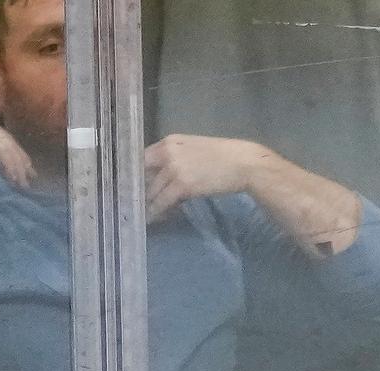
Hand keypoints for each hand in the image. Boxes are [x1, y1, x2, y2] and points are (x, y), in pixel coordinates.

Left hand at [143, 134, 266, 220]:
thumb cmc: (225, 157)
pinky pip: (163, 201)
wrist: (244, 163)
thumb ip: (178, 158)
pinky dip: (156, 211)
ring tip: (145, 214)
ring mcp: (174, 168)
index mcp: (170, 141)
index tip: (135, 185)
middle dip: (139, 190)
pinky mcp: (182, 185)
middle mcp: (167, 152)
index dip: (138, 174)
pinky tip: (153, 218)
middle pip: (144, 174)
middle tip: (137, 203)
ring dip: (148, 203)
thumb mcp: (195, 149)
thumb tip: (166, 175)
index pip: (144, 158)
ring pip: (152, 190)